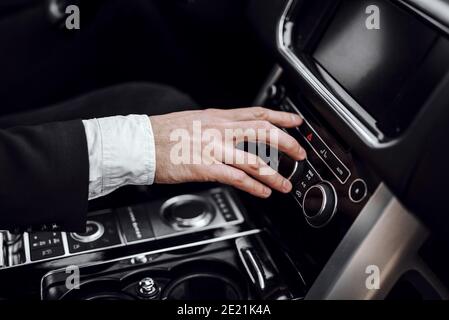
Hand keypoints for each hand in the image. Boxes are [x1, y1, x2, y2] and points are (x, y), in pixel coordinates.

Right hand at [149, 107, 305, 197]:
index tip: (296, 121)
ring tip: (285, 184)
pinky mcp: (205, 167)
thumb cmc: (164, 132)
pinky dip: (254, 186)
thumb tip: (233, 130)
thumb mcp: (195, 120)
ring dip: (274, 174)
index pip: (257, 113)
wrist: (142, 143)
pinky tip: (263, 193)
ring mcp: (214, 148)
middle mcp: (220, 130)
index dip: (280, 116)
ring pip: (254, 159)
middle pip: (263, 132)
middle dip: (286, 143)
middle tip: (300, 153)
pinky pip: (236, 177)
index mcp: (218, 117)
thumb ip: (217, 125)